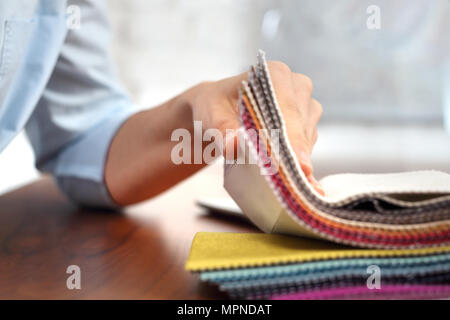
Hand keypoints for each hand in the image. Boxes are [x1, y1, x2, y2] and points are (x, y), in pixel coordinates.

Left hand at [191, 61, 323, 194]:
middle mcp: (296, 86)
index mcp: (275, 75)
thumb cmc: (215, 107)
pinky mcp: (307, 125)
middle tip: (281, 180)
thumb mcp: (211, 116)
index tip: (299, 165)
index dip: (293, 138)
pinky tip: (279, 171)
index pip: (288, 109)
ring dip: (290, 159)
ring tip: (269, 171)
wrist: (219, 111)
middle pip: (300, 126)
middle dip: (291, 154)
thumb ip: (222, 131)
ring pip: (306, 140)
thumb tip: (234, 146)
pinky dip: (293, 162)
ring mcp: (305, 105)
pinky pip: (306, 148)